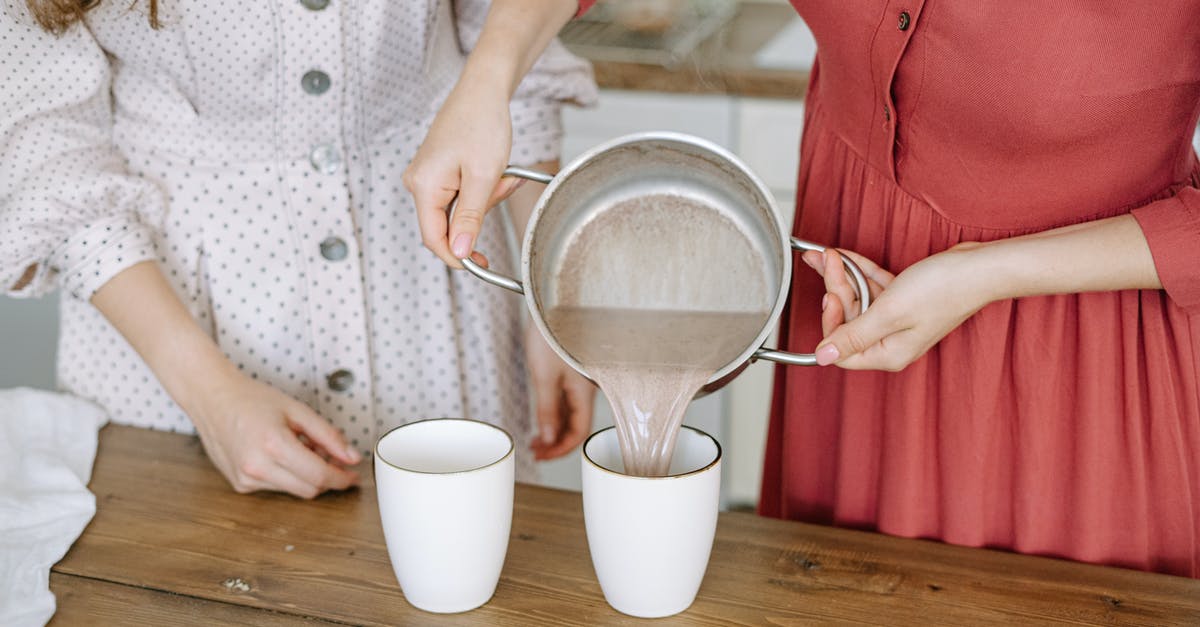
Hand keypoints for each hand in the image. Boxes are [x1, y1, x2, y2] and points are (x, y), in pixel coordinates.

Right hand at [189, 370, 361, 497]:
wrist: (212, 399)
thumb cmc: (252, 399)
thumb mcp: (297, 410)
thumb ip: (328, 435)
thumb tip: (352, 457)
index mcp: (274, 444)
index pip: (319, 476)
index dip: (342, 478)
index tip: (353, 475)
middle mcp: (257, 467)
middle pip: (309, 489)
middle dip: (327, 477)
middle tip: (333, 458)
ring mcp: (246, 479)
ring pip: (293, 490)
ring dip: (306, 475)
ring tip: (301, 447)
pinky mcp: (240, 485)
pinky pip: (275, 487)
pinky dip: (287, 476)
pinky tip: (281, 455)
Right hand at [403, 78, 523, 268]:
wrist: (482, 90)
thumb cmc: (483, 125)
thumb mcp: (484, 176)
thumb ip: (471, 218)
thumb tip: (461, 253)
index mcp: (423, 186)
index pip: (434, 239)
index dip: (458, 257)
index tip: (483, 265)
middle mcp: (417, 183)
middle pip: (448, 225)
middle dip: (481, 215)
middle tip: (505, 186)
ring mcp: (426, 177)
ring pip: (457, 210)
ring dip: (486, 200)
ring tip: (503, 173)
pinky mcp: (436, 172)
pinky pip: (459, 195)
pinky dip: (481, 190)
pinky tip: (496, 170)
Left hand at [524, 321, 595, 459]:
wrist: (554, 303)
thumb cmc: (551, 333)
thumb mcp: (544, 376)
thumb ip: (547, 409)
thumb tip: (549, 437)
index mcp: (585, 391)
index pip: (578, 431)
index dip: (561, 449)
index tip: (542, 457)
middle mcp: (586, 388)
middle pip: (575, 425)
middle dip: (556, 443)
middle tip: (536, 452)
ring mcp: (578, 380)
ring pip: (570, 414)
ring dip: (553, 429)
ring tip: (535, 440)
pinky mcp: (570, 372)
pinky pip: (567, 401)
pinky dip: (554, 414)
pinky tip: (543, 421)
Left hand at [803, 243, 991, 370]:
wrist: (980, 267)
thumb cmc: (943, 290)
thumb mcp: (889, 313)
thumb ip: (853, 335)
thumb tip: (823, 356)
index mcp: (888, 353)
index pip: (842, 350)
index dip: (830, 322)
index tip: (829, 295)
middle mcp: (891, 341)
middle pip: (848, 320)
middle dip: (835, 289)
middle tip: (827, 262)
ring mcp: (897, 320)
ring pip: (858, 300)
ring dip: (842, 276)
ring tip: (828, 254)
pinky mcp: (903, 301)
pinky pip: (873, 288)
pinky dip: (860, 272)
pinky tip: (845, 256)